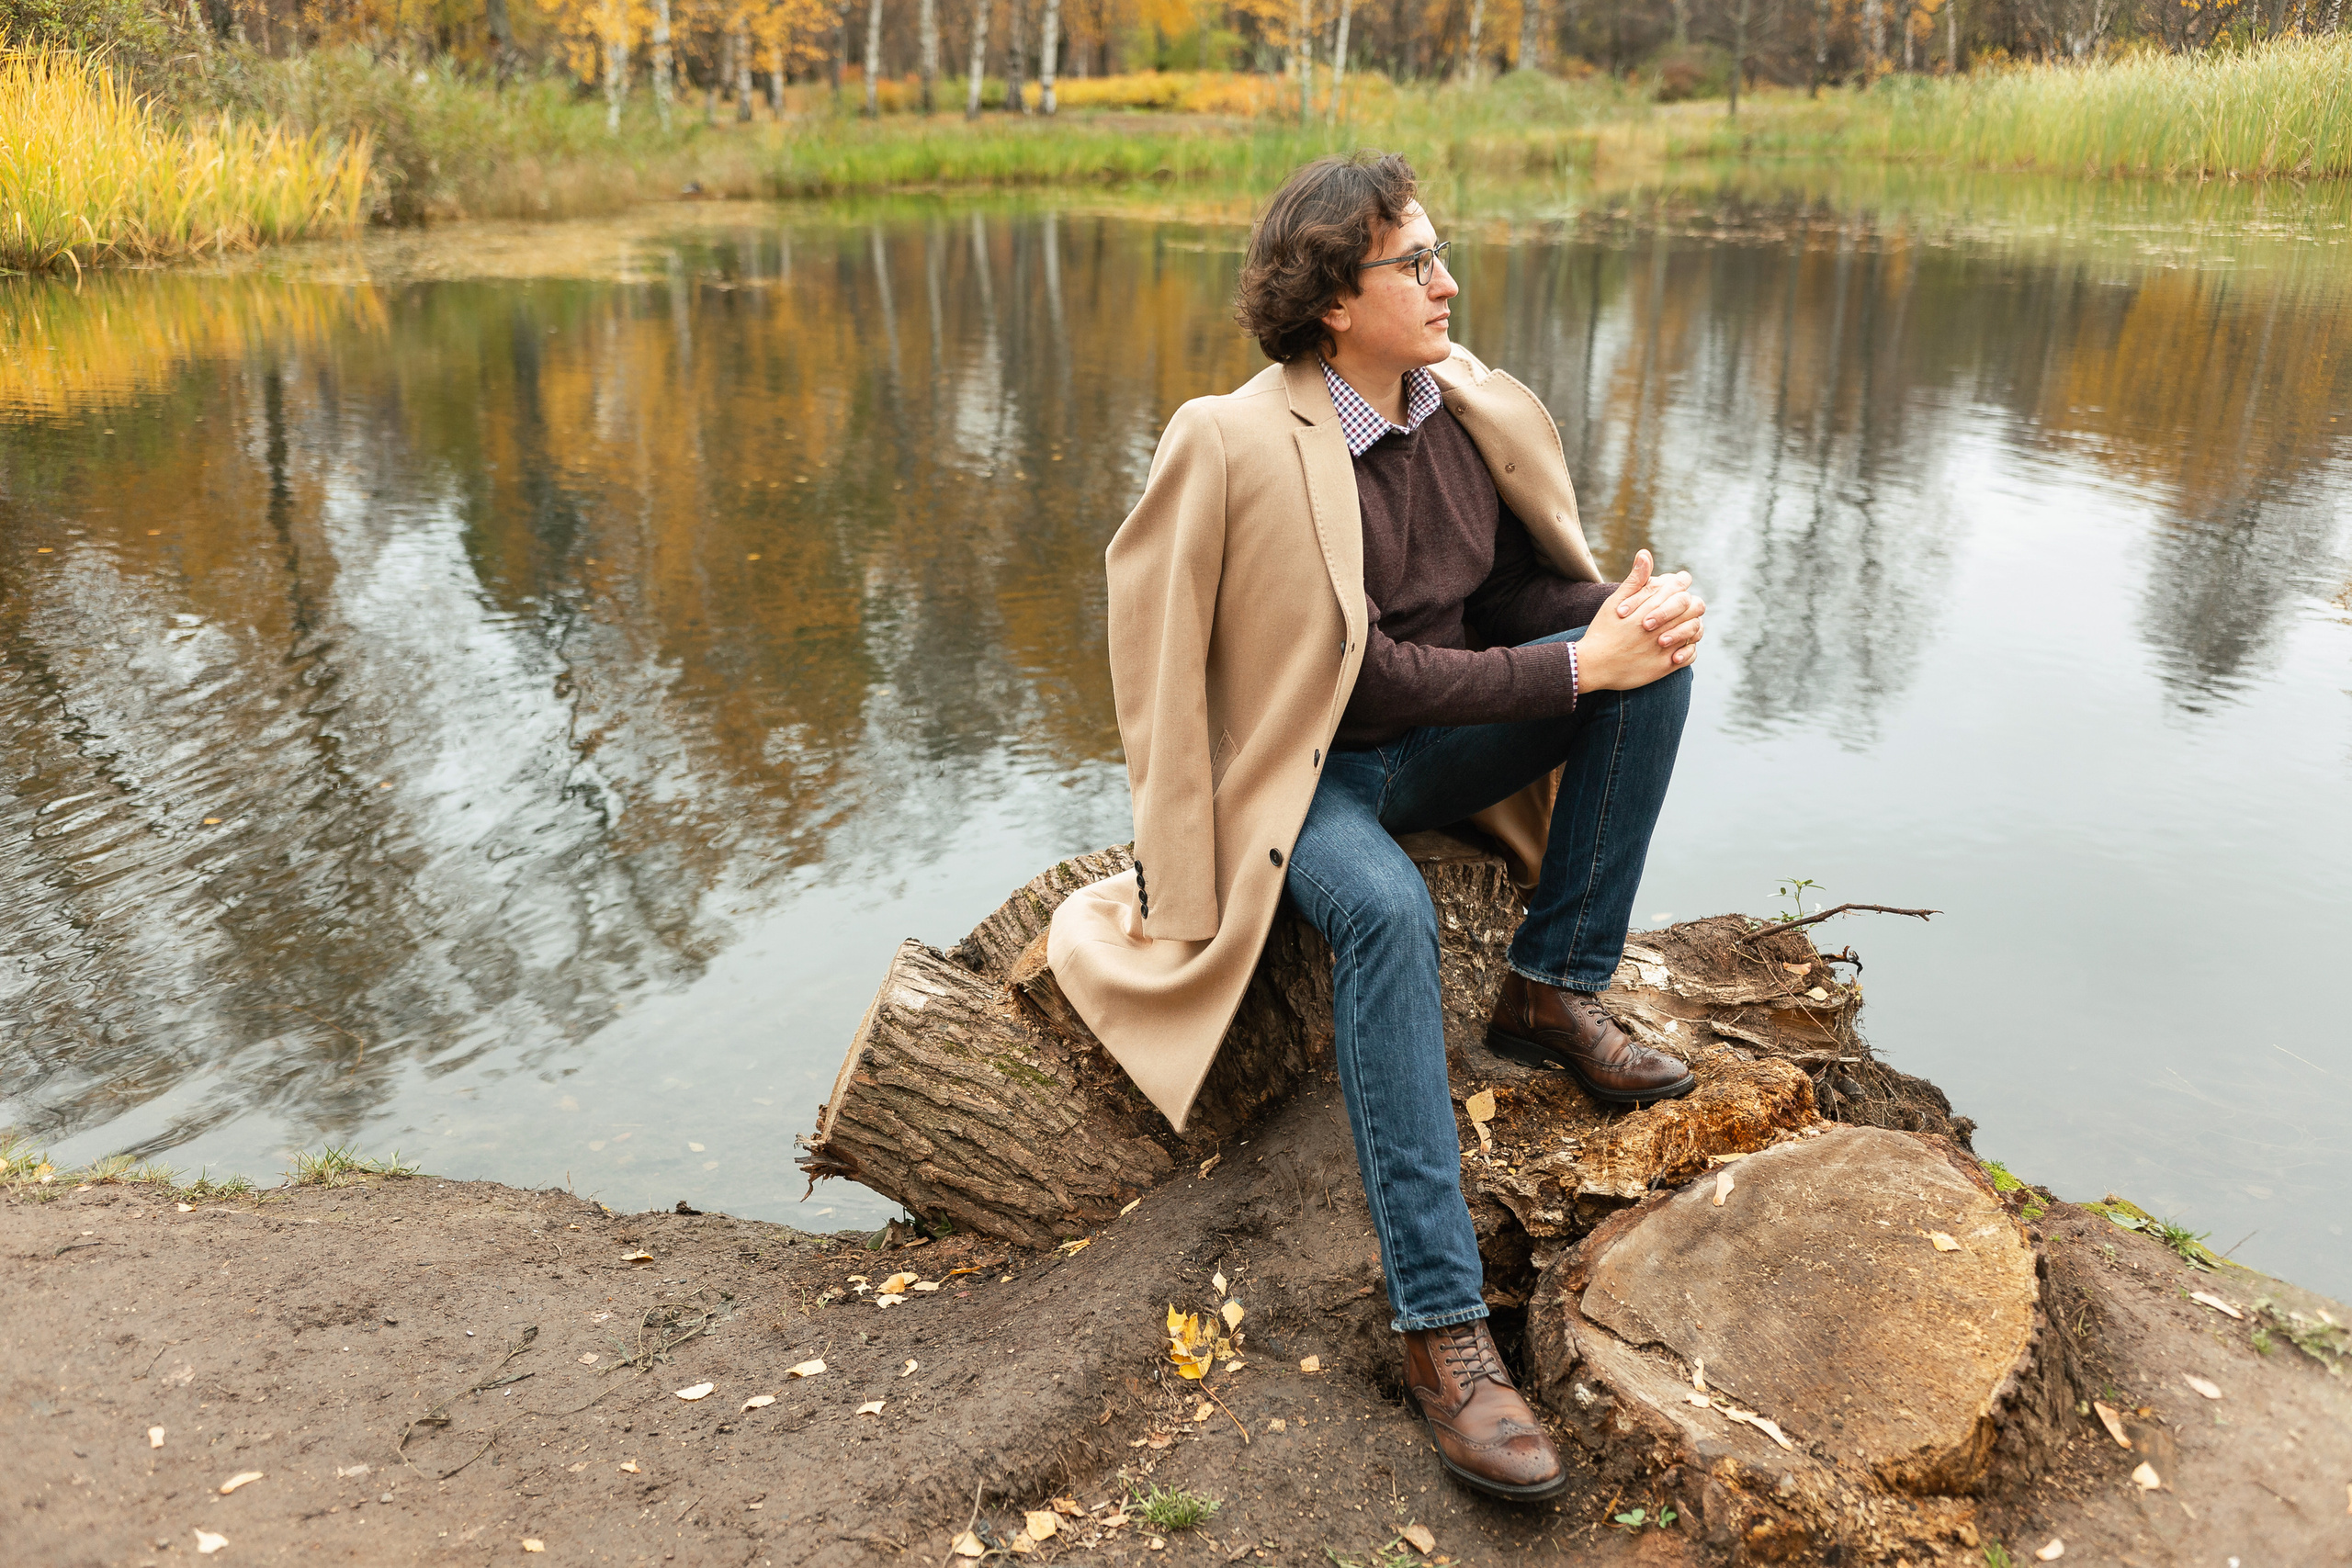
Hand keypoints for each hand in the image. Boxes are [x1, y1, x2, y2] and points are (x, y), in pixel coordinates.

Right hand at [1576, 551, 1705, 693]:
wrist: (1592, 666)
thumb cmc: (1602, 631)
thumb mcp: (1614, 602)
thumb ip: (1634, 580)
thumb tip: (1645, 553)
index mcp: (1648, 605)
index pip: (1678, 586)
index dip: (1681, 583)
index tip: (1677, 586)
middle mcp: (1659, 624)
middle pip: (1692, 605)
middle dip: (1690, 603)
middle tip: (1682, 606)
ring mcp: (1664, 646)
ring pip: (1694, 629)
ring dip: (1691, 625)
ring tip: (1681, 625)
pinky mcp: (1664, 665)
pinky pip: (1690, 654)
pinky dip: (1688, 649)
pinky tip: (1678, 647)